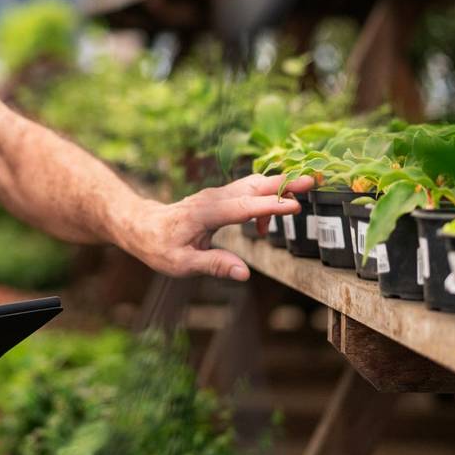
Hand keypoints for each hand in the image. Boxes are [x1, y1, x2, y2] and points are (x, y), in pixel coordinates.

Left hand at [124, 173, 313, 280]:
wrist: (140, 226)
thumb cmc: (158, 246)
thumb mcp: (181, 264)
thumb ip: (214, 265)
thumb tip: (244, 274)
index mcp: (203, 214)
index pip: (242, 207)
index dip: (269, 206)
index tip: (296, 206)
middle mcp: (211, 198)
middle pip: (252, 185)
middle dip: (283, 182)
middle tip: (313, 181)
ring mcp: (216, 195)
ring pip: (252, 184)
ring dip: (279, 185)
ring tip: (307, 190)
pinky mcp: (220, 198)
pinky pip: (247, 192)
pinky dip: (266, 199)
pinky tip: (266, 226)